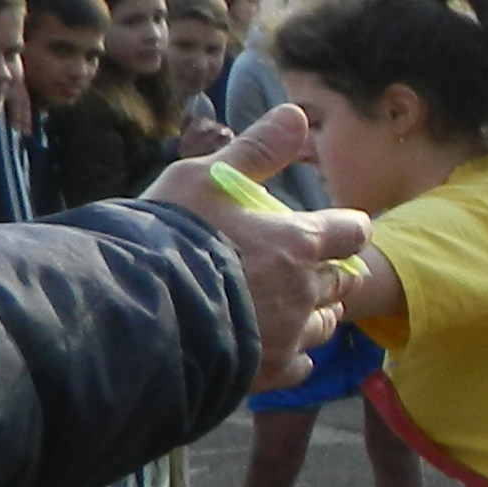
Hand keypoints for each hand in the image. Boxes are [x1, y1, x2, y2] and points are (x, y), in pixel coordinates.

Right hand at [149, 104, 369, 388]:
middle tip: (306, 267)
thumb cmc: (169, 237)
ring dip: (315, 314)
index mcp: (299, 243)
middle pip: (340, 282)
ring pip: (324, 325)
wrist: (136, 311)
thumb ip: (255, 149)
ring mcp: (288, 335)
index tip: (338, 228)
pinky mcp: (268, 373)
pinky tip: (275, 347)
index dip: (347, 228)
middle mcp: (304, 291)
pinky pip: (301, 366)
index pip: (351, 232)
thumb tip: (296, 113)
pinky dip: (295, 356)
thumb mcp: (205, 178)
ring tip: (290, 306)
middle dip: (330, 273)